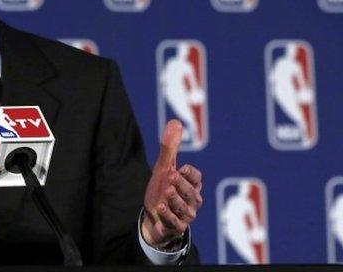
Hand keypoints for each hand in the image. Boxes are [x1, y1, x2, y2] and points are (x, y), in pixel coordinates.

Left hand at [141, 120, 202, 247]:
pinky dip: (168, 218)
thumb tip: (175, 122)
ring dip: (176, 201)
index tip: (181, 167)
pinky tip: (159, 209)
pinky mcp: (176, 227)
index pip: (197, 178)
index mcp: (192, 185)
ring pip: (184, 209)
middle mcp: (192, 201)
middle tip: (171, 175)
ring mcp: (185, 215)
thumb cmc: (163, 187)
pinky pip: (175, 224)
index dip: (190, 173)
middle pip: (191, 193)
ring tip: (165, 193)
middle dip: (182, 185)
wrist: (154, 215)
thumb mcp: (164, 167)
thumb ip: (170, 148)